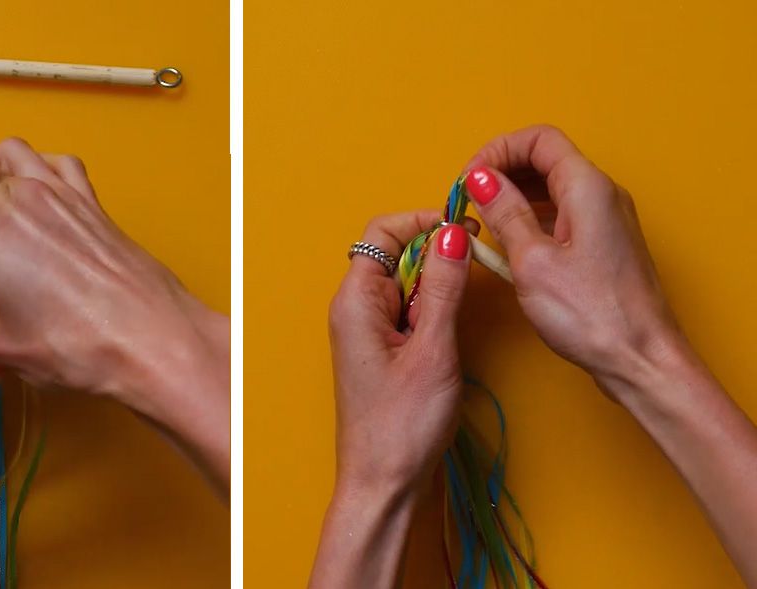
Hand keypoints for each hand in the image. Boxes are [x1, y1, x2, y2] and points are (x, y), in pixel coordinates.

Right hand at [0, 123, 228, 490]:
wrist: (152, 342)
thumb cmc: (77, 343)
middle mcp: (30, 191)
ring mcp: (71, 195)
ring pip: (25, 157)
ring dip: (8, 185)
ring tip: (10, 235)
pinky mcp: (100, 209)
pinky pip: (64, 172)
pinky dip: (48, 187)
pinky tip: (49, 230)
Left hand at [311, 212, 473, 587]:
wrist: (383, 483)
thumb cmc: (401, 426)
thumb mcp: (432, 349)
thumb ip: (444, 287)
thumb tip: (453, 232)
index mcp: (355, 300)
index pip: (382, 231)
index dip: (423, 222)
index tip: (464, 231)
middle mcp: (355, 308)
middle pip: (397, 253)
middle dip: (436, 257)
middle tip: (472, 277)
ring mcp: (368, 329)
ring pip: (408, 282)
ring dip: (438, 289)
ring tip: (454, 323)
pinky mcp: (383, 349)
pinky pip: (410, 311)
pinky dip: (434, 313)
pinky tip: (446, 337)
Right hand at [462, 125, 681, 393]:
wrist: (641, 359)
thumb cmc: (592, 316)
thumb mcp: (532, 262)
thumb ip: (504, 213)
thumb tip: (480, 179)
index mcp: (587, 188)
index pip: (539, 139)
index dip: (497, 151)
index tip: (469, 180)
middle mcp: (601, 195)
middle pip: (545, 158)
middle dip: (501, 171)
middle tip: (469, 201)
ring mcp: (605, 219)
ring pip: (552, 186)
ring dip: (513, 196)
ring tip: (482, 223)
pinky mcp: (602, 244)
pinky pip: (561, 213)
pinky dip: (530, 218)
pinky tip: (508, 244)